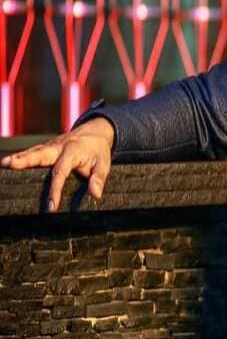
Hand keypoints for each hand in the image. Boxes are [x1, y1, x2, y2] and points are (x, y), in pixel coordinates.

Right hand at [0, 117, 114, 211]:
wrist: (95, 132)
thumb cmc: (98, 151)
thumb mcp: (104, 164)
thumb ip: (99, 179)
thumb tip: (96, 195)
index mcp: (72, 151)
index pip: (61, 172)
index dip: (55, 190)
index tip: (51, 206)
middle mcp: (58, 147)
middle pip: (39, 154)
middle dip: (24, 160)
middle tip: (10, 165)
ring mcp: (50, 146)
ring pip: (32, 152)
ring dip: (18, 157)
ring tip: (3, 164)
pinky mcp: (45, 148)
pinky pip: (31, 152)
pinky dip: (19, 157)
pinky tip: (7, 163)